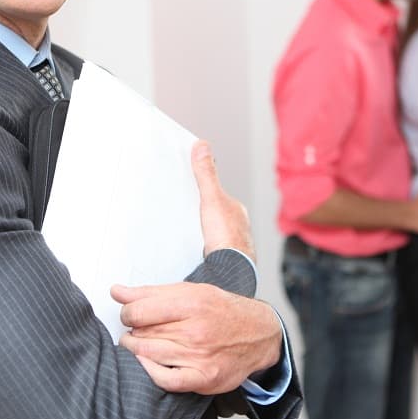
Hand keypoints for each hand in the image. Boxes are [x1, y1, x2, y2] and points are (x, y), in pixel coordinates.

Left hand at [111, 282, 281, 394]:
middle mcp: (195, 330)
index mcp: (191, 303)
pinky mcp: (203, 378)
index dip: (127, 313)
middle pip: (143, 332)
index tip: (130, 314)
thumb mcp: (190, 291)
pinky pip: (165, 380)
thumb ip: (150, 292)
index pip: (139, 311)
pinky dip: (150, 371)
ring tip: (139, 342)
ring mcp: (199, 356)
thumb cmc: (222, 311)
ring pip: (149, 354)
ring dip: (137, 348)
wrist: (258, 333)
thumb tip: (116, 291)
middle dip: (133, 330)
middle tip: (138, 328)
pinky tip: (148, 362)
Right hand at [192, 141, 254, 261]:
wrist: (229, 273)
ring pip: (211, 230)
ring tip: (182, 229)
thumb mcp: (212, 199)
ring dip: (199, 230)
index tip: (186, 186)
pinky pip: (208, 247)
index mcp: (236, 210)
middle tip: (180, 209)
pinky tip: (190, 247)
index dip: (202, 189)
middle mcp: (237, 226)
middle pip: (213, 212)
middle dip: (199, 211)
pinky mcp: (222, 259)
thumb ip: (206, 174)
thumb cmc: (226, 238)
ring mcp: (230, 243)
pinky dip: (199, 245)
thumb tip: (202, 146)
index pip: (216, 193)